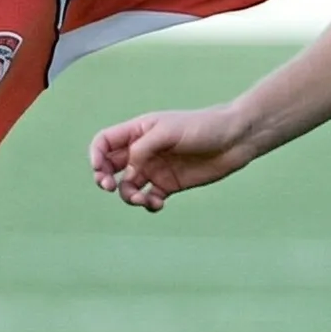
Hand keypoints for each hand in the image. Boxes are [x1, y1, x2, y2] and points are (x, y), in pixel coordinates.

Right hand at [88, 105, 260, 212]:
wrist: (235, 139)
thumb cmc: (202, 127)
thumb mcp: (168, 131)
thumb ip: (142, 150)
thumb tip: (127, 175)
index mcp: (138, 131)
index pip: (104, 143)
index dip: (95, 156)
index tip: (99, 169)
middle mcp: (143, 151)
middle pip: (110, 167)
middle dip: (104, 178)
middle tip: (108, 186)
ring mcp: (155, 169)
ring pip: (128, 187)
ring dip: (128, 196)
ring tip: (141, 199)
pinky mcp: (169, 185)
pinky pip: (149, 199)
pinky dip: (148, 204)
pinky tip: (158, 204)